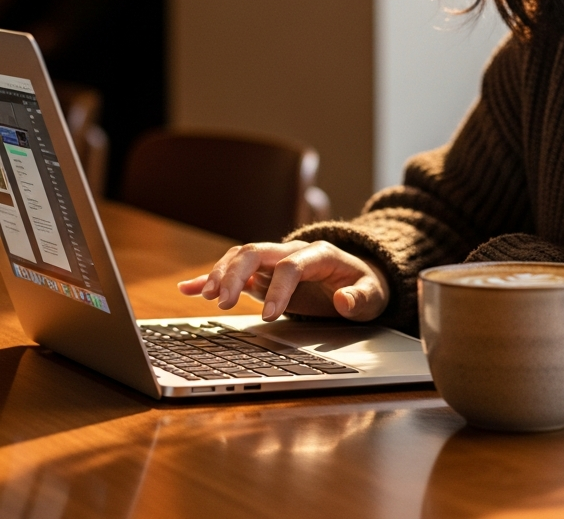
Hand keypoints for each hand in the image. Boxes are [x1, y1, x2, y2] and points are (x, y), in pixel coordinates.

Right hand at [177, 240, 389, 321]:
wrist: (360, 278)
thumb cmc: (366, 286)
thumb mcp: (374, 295)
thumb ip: (361, 298)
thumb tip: (343, 299)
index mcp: (320, 253)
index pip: (291, 264)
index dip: (279, 288)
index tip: (271, 317)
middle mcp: (292, 251)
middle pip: (257, 250)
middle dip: (236, 273)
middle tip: (222, 303)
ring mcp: (275, 261)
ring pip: (241, 256)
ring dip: (220, 273)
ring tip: (204, 297)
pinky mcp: (263, 275)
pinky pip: (234, 271)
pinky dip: (209, 278)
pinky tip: (186, 288)